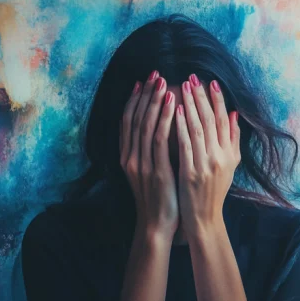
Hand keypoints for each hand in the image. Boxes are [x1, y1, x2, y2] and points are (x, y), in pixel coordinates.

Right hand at [120, 70, 178, 240]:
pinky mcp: (155, 170)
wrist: (158, 226)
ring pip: (145, 124)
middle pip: (135, 118)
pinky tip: (172, 103)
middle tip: (154, 73)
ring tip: (163, 82)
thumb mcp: (151, 171)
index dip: (134, 100)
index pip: (128, 122)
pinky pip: (159, 139)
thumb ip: (152, 151)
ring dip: (154, 101)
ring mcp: (141, 163)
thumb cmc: (159, 199)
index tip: (142, 82)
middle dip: (145, 94)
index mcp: (127, 157)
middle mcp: (130, 157)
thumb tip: (162, 127)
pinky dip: (164, 118)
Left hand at [175, 74, 240, 237]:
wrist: (204, 219)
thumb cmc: (214, 191)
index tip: (210, 81)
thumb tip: (234, 114)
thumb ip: (233, 140)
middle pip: (212, 120)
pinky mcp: (191, 172)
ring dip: (191, 105)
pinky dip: (181, 126)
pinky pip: (186, 145)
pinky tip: (176, 112)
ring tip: (182, 87)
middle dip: (201, 96)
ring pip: (199, 128)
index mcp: (230, 154)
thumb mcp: (230, 166)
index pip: (225, 120)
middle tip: (193, 77)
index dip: (218, 100)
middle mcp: (220, 157)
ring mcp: (206, 165)